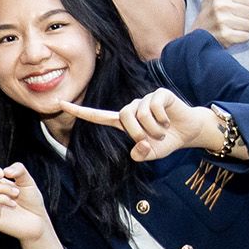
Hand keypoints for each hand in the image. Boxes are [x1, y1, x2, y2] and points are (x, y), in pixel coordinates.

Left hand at [59, 88, 217, 162]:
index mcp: (123, 121)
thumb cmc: (166, 142)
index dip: (79, 111)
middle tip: (154, 138)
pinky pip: (154, 106)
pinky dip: (163, 119)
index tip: (59, 103)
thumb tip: (138, 147)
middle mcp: (131, 108)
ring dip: (155, 128)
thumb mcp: (151, 153)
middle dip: (139, 132)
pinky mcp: (159, 94)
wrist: (188, 132)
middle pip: (124, 117)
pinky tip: (169, 121)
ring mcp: (145, 99)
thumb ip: (141, 154)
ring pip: (140, 113)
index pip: (97, 115)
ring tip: (164, 130)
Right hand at [192, 0, 248, 48]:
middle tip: (233, 19)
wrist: (196, 37)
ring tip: (232, 27)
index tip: (235, 8)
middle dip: (246, 18)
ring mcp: (222, 22)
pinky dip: (241, 38)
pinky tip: (230, 36)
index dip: (247, 5)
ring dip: (244, 28)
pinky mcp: (225, 37)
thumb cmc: (208, 11)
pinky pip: (246, 37)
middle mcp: (221, 7)